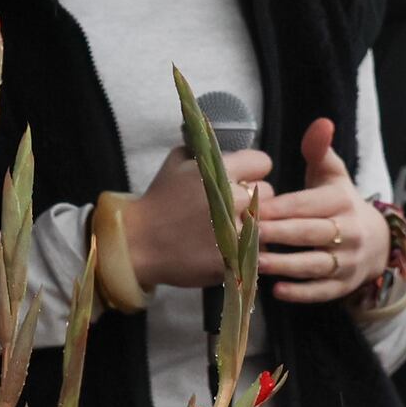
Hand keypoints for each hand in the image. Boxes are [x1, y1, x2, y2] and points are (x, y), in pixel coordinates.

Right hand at [125, 147, 272, 290]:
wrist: (138, 243)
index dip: (252, 170)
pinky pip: (255, 249)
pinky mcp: (234, 258)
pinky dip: (243, 250)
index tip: (241, 178)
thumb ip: (204, 150)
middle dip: (250, 198)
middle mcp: (232, 198)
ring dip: (250, 225)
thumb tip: (226, 148)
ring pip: (264, 223)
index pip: (262, 162)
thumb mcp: (175, 162)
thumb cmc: (158, 201)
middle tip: (230, 207)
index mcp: (220, 171)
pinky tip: (224, 248)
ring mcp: (235, 230)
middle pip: (267, 193)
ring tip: (226, 230)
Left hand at [253, 119, 389, 305]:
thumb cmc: (339, 202)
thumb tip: (322, 122)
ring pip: (316, 264)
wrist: (376, 241)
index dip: (283, 206)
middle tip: (248, 232)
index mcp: (342, 202)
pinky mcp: (343, 285)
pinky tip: (276, 291)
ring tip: (257, 262)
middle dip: (280, 233)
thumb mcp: (332, 175)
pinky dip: (301, 293)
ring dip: (287, 265)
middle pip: (312, 233)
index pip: (310, 204)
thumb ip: (320, 150)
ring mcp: (348, 261)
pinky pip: (322, 291)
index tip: (253, 206)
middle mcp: (350, 231)